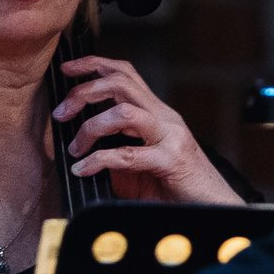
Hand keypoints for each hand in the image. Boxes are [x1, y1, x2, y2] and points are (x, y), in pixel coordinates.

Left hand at [54, 56, 241, 203]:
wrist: (213, 208)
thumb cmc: (176, 188)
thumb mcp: (139, 164)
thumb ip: (115, 150)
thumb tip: (79, 148)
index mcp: (157, 114)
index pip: (125, 74)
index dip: (94, 65)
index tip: (68, 69)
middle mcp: (164, 118)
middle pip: (120, 83)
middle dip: (84, 92)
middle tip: (61, 112)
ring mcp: (170, 137)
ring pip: (123, 112)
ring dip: (90, 126)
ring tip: (75, 147)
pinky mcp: (170, 161)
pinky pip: (127, 154)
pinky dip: (98, 160)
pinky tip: (85, 169)